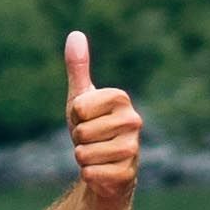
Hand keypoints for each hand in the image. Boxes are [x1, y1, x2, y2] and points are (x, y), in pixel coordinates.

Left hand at [64, 31, 140, 208]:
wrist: (105, 167)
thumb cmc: (92, 128)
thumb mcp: (81, 98)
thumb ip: (78, 67)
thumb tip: (75, 34)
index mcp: (121, 99)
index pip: (79, 107)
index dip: (75, 116)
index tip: (86, 119)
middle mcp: (133, 121)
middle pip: (82, 132)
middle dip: (78, 139)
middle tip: (91, 140)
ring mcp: (133, 149)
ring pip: (84, 154)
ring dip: (82, 157)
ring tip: (95, 154)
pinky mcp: (128, 173)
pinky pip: (90, 173)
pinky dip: (88, 174)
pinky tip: (100, 171)